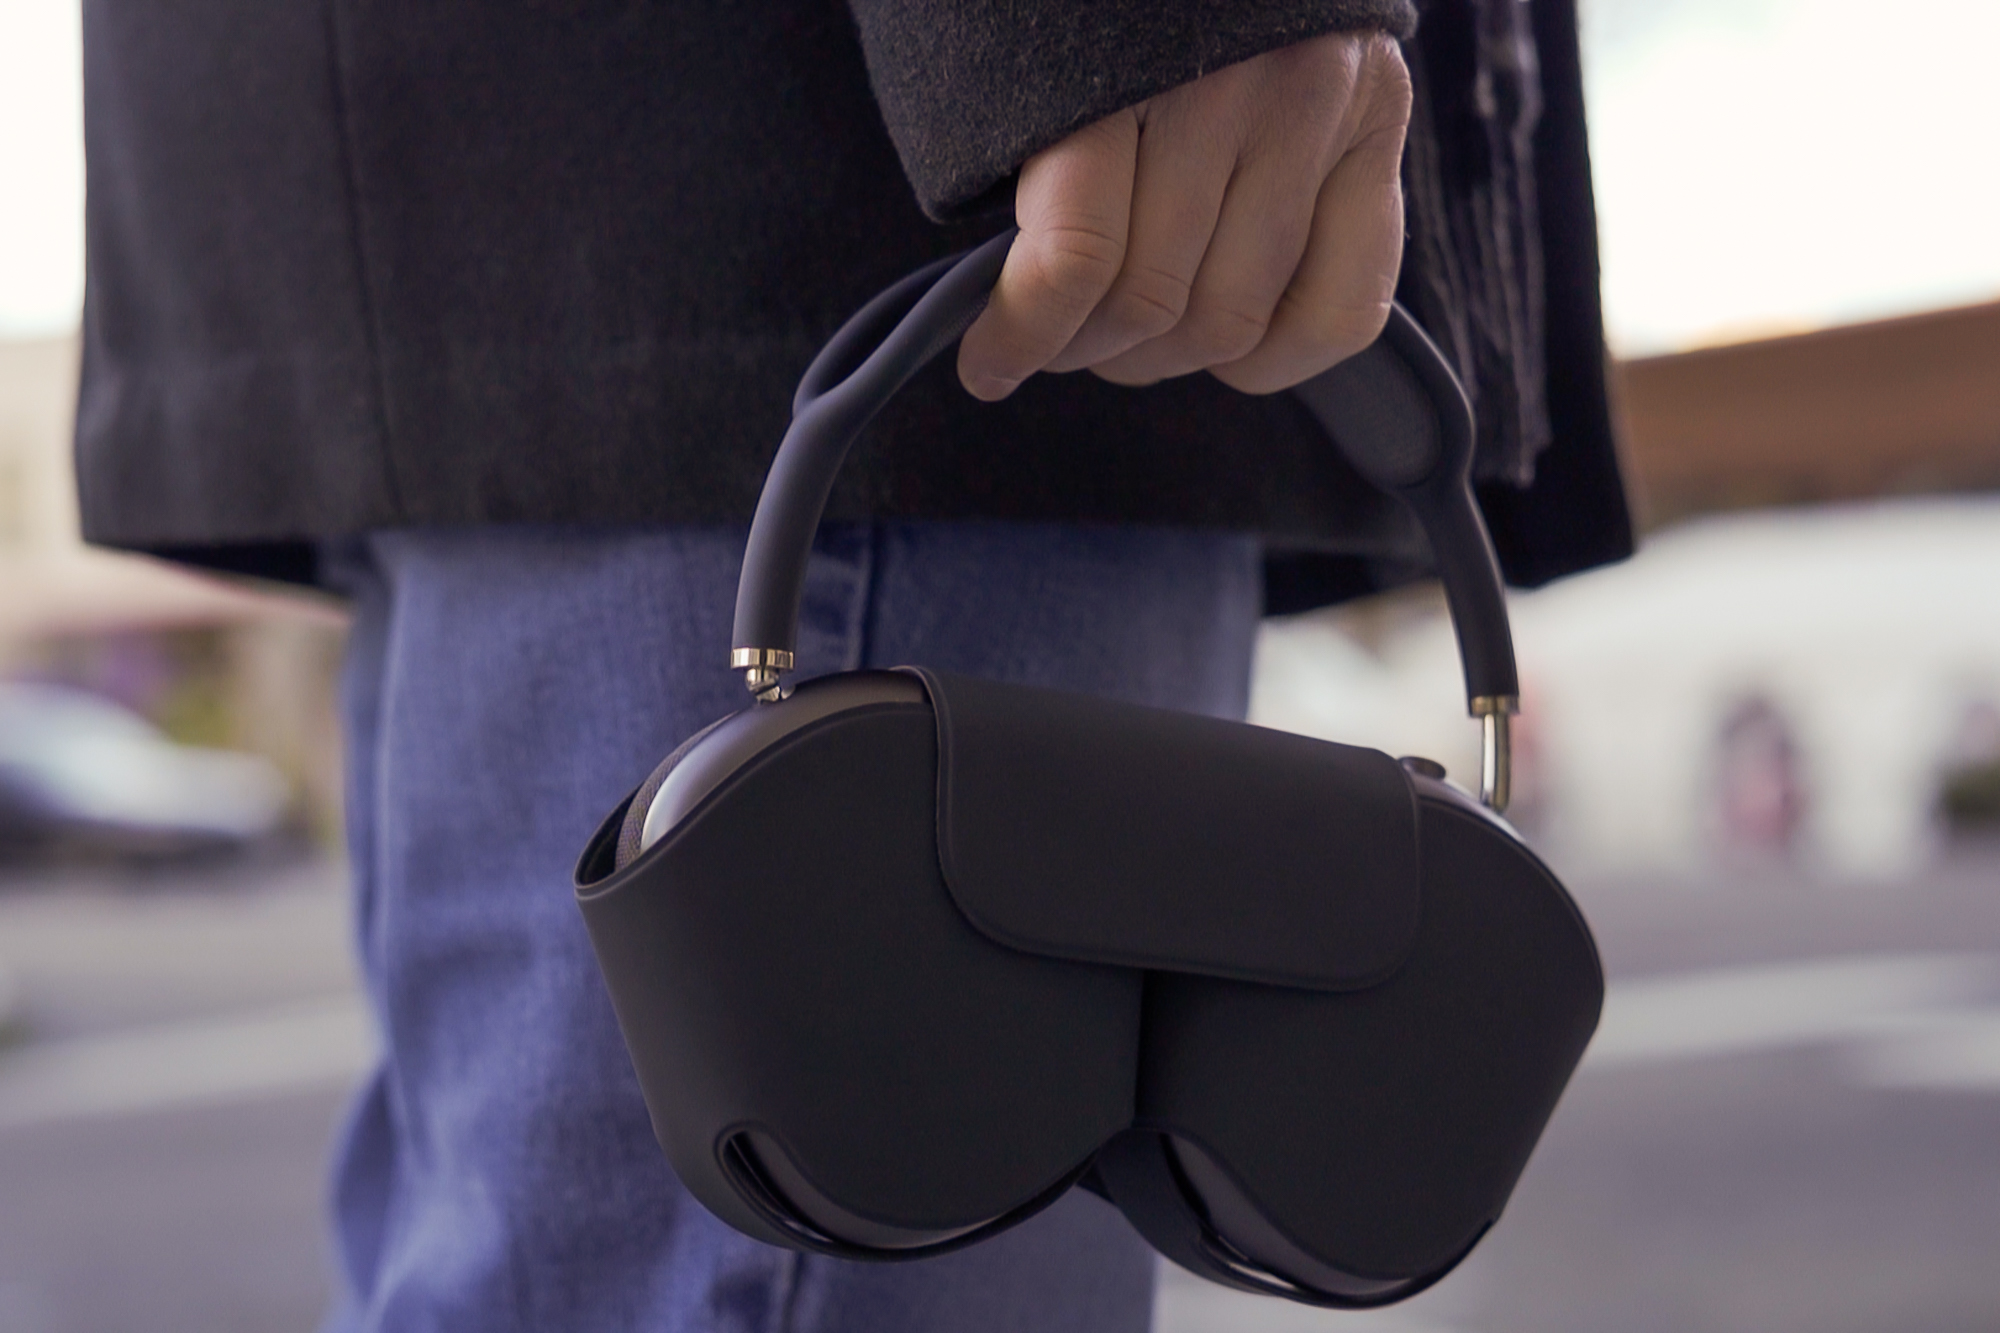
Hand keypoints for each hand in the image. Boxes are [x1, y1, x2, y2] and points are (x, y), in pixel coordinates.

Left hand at [958, 30, 1411, 399]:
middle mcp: (1230, 81)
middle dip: (1088, 349)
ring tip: (1131, 336)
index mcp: (1114, 56)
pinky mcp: (1379, 127)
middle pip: (1153, 300)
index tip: (988, 367)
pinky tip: (1227, 345)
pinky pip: (1340, 312)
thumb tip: (1011, 315)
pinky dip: (1273, 359)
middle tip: (1058, 343)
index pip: (1074, 255)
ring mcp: (1316, 107)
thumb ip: (1025, 165)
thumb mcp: (1030, 56)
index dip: (1021, 335)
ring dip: (1167, 357)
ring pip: (1234, 319)